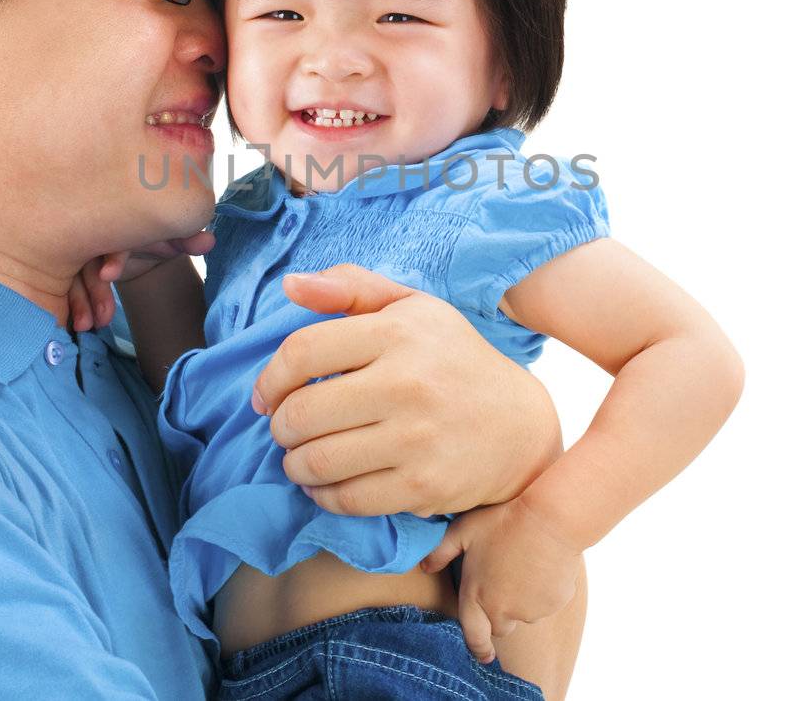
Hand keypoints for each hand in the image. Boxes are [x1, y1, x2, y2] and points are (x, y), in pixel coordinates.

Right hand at [67, 231, 213, 331]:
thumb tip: (209, 240)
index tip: (109, 275)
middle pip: (85, 255)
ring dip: (78, 300)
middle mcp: (96, 231)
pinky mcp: (74, 265)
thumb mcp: (175, 237)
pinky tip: (75, 324)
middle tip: (101, 317)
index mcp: (120, 217)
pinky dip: (71, 303)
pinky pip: (68, 282)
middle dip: (90, 287)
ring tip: (87, 326)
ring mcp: (82, 248)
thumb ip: (190, 238)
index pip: (111, 234)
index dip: (111, 254)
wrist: (145, 244)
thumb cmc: (161, 235)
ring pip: (74, 272)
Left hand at [251, 263, 562, 516]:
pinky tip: (325, 484)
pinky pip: (346, 499)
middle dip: (280, 426)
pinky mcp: (422, 485)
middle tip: (285, 429)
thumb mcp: (413, 309)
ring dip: (295, 464)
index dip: (270, 378)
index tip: (264, 396)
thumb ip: (351, 288)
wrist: (520, 426)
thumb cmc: (453, 360)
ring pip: (318, 461)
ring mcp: (415, 438)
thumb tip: (289, 285)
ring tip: (300, 457)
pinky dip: (322, 496)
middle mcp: (406, 383)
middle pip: (302, 413)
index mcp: (397, 332)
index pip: (303, 352)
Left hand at [419, 499, 583, 663]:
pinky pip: (547, 604)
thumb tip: (425, 567)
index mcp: (477, 597)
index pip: (473, 636)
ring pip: (525, 615)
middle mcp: (503, 612)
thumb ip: (440, 551)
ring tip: (524, 565)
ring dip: (523, 601)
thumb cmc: (504, 521)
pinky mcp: (555, 604)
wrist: (550, 518)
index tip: (483, 655)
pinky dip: (544, 592)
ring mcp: (531, 610)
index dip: (477, 648)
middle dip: (499, 613)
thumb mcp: (464, 530)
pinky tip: (543, 565)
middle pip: (499, 626)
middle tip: (503, 581)